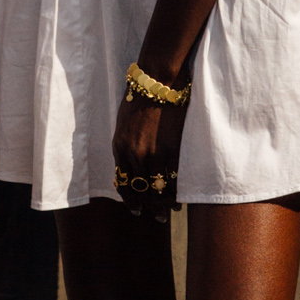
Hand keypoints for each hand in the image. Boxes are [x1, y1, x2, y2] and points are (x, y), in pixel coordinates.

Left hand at [111, 88, 185, 213]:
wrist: (157, 81)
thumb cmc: (140, 96)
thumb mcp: (124, 122)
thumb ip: (126, 143)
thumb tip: (130, 161)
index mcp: (119, 147)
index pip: (123, 181)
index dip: (130, 199)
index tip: (136, 209)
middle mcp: (133, 154)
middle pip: (140, 189)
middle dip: (147, 207)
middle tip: (155, 218)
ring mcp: (153, 153)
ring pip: (157, 188)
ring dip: (163, 204)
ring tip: (169, 213)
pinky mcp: (171, 149)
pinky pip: (172, 179)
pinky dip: (176, 193)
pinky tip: (180, 201)